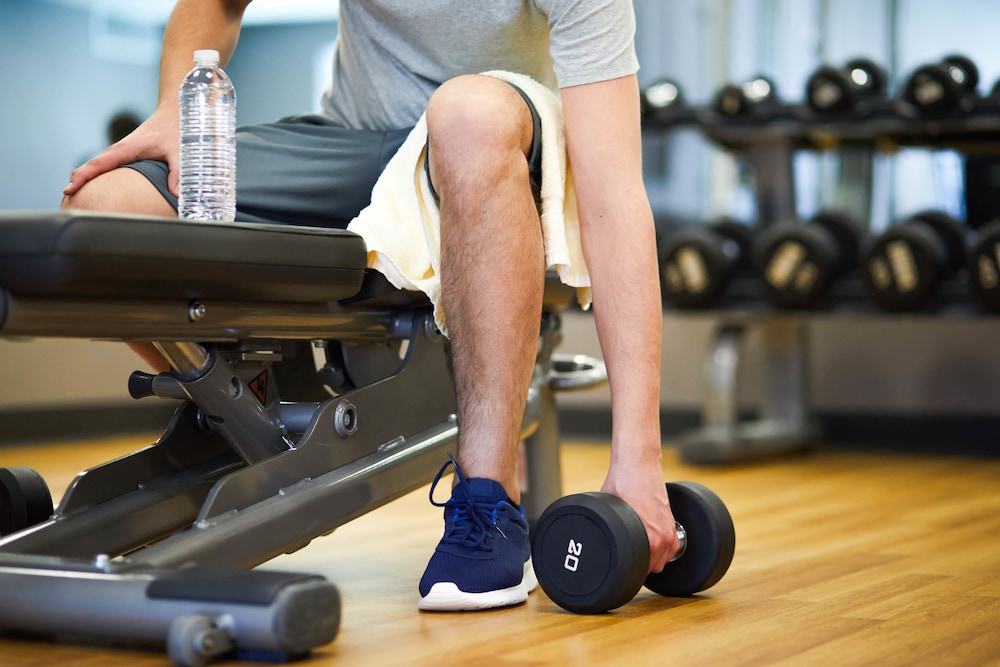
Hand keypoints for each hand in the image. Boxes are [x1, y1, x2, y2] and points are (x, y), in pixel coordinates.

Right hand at [64, 107, 179, 196]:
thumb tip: (177, 194)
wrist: (174, 113)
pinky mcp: (127, 154)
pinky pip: (107, 166)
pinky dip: (96, 175)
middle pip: (92, 167)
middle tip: (65, 202)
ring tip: (75, 198)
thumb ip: (177, 173)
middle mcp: (119, 150)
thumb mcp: (178, 152)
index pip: (98, 165)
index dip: (82, 177)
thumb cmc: (175, 130)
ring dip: (85, 179)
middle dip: (77, 181)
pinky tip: (94, 187)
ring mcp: (121, 152)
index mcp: (126, 149)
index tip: (68, 189)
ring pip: (98, 166)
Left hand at [601, 454, 679, 573]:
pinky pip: (672, 543)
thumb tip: (595, 539)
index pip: (644, 570)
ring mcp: (670, 528)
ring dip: (655, 555)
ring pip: (666, 557)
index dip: (631, 570)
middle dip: (644, 564)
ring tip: (639, 547)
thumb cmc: (622, 483)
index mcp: (650, 539)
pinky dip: (664, 544)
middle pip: (656, 567)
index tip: (623, 566)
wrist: (639, 463)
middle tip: (628, 555)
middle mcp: (663, 536)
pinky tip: (651, 539)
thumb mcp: (607, 510)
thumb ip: (608, 528)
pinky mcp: (672, 519)